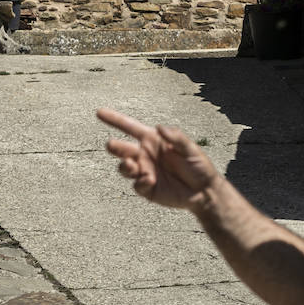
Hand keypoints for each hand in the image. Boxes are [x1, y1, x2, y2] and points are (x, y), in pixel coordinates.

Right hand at [96, 108, 219, 211]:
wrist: (204, 191)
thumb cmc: (198, 166)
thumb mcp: (191, 148)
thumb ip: (176, 137)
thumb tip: (158, 127)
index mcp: (152, 140)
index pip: (129, 128)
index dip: (114, 119)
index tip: (99, 112)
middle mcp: (145, 154)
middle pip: (122, 149)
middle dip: (114, 146)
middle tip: (112, 145)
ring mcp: (144, 171)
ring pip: (124, 167)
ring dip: (124, 166)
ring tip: (131, 165)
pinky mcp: (146, 188)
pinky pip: (136, 185)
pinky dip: (140, 182)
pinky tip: (150, 181)